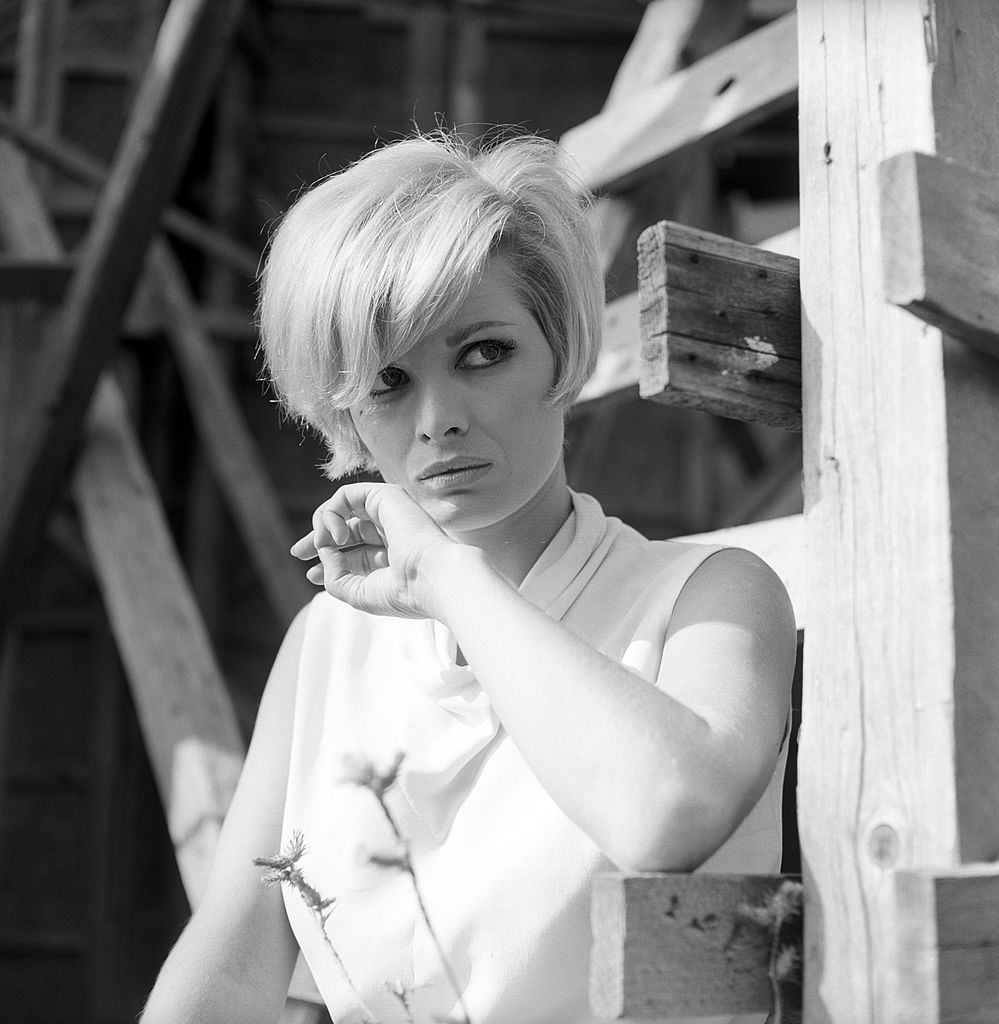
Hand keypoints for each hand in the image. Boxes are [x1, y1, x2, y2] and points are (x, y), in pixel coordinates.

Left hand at [290, 482, 456, 617]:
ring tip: (327, 545)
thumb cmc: (402, 593)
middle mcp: (391, 533)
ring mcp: (389, 513)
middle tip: (298, 552)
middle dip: (317, 539)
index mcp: (391, 558)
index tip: (310, 574)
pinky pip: (344, 497)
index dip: (326, 560)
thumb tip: (323, 552)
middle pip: (345, 529)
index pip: (352, 553)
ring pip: (342, 509)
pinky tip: (336, 536)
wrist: (432, 579)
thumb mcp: (357, 593)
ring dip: (323, 527)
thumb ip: (335, 575)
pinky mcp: (385, 496)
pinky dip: (331, 514)